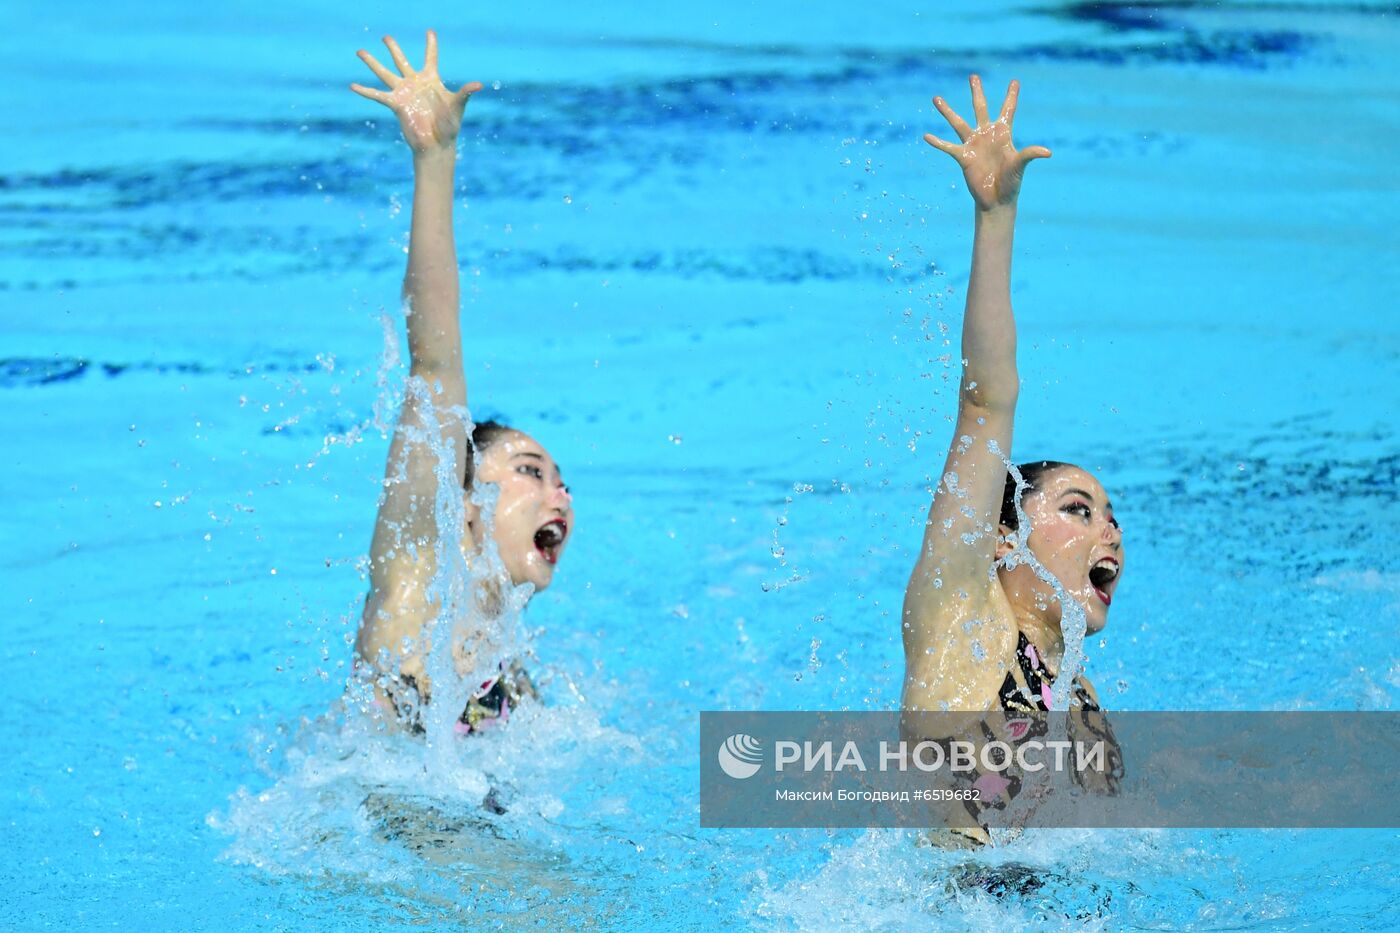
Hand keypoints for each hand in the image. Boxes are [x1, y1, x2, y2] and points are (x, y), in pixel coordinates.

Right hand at [350, 30, 482, 155]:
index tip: (430, 31)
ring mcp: (404, 93)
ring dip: (372, 63)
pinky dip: (365, 91)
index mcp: (431, 80)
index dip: (430, 44)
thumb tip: (479, 85)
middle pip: (402, 61)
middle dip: (393, 49)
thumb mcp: (457, 106)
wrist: (437, 144)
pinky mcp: (396, 105)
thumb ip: (465, 93)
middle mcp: (415, 83)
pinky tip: (352, 86)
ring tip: (360, 51)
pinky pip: (378, 95)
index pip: (430, 58)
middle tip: (385, 37)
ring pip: (385, 73)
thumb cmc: (449, 125)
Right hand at [924, 76, 1050, 211]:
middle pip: (980, 107)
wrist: (997, 199)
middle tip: (973, 76)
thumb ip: (1029, 155)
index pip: (1008, 110)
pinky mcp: (963, 157)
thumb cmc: (1011, 182)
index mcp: (1003, 134)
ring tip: (936, 98)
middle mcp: (987, 135)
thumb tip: (1047, 152)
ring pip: (958, 123)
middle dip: (977, 92)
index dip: (1011, 96)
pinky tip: (926, 136)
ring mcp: (973, 144)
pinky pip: (948, 147)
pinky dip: (937, 142)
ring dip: (947, 111)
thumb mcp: (1020, 166)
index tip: (1015, 81)